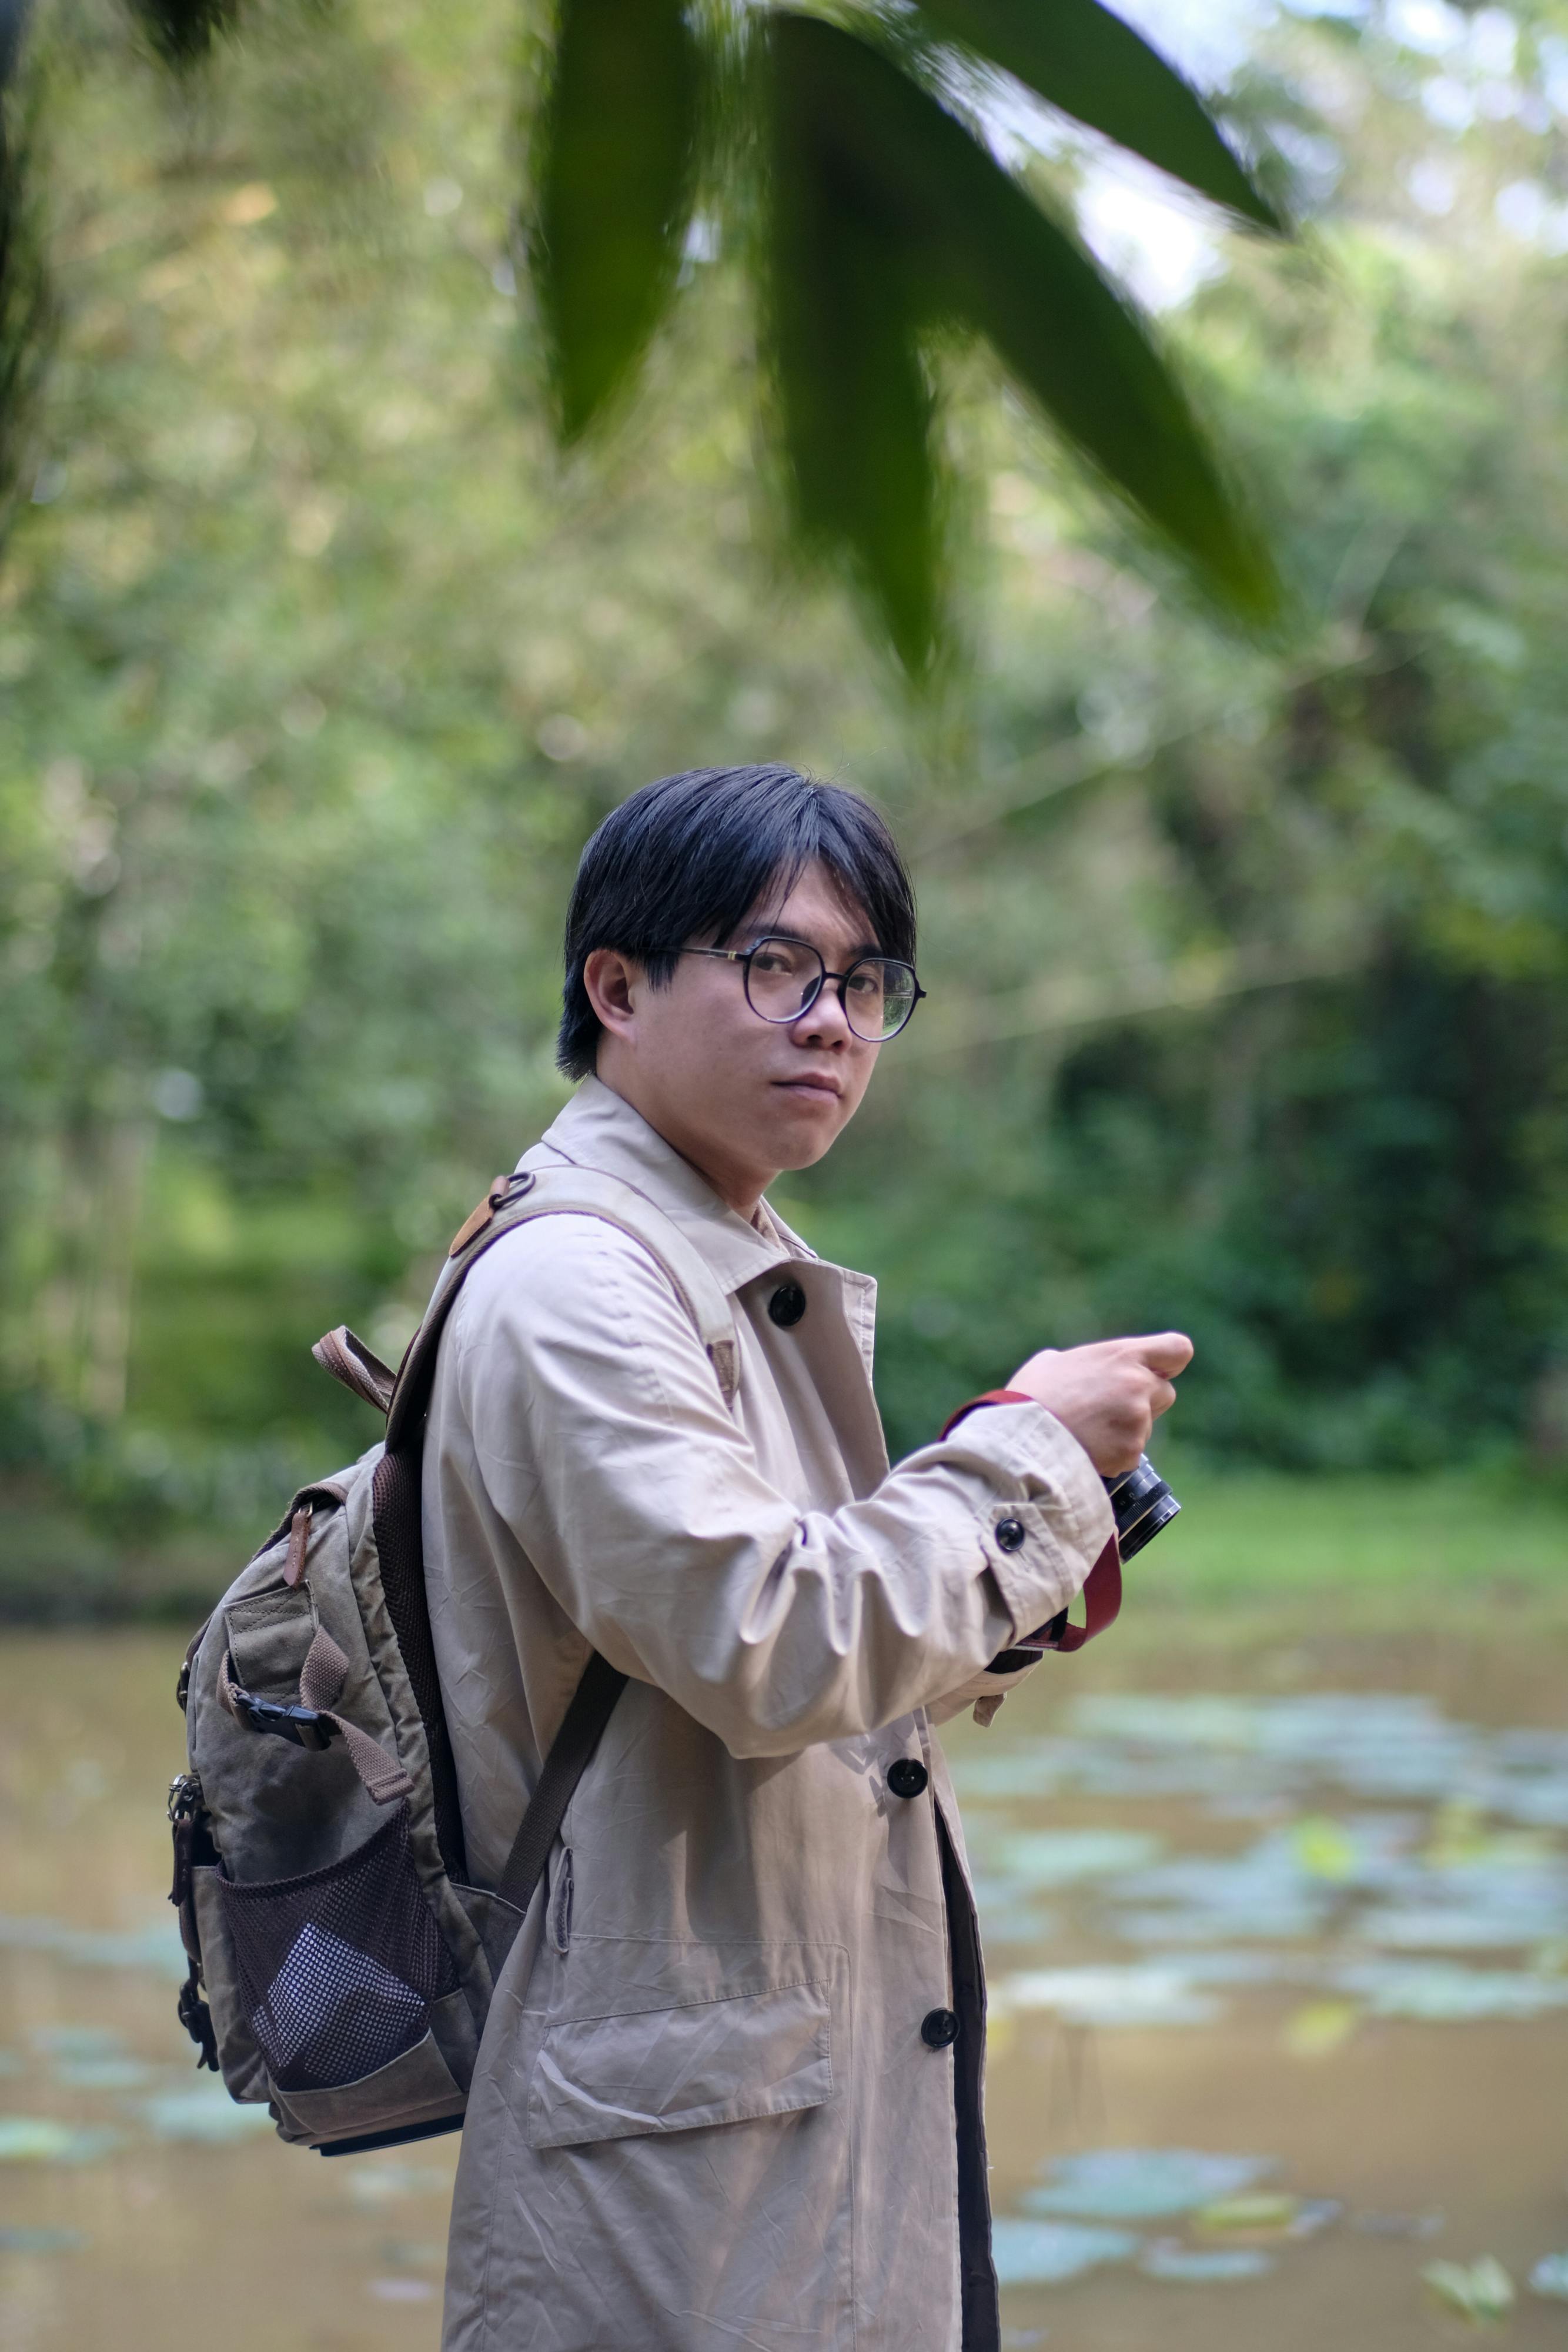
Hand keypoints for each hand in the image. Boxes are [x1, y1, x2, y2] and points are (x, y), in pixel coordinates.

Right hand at [1005, 1333, 1193, 1476]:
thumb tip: (1086, 1373)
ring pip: (1146, 1427)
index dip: (1168, 1361)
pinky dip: (1114, 1455)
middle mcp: (1137, 1385)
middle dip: (1145, 1401)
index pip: (1178, 1350)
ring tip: (1087, 1433)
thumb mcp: (1054, 1362)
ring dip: (1126, 1431)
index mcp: (1123, 1356)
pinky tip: (1086, 1450)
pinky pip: (1131, 1454)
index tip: (1154, 1370)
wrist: (1019, 1439)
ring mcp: (1137, 1421)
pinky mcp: (1131, 1452)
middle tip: (1109, 1409)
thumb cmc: (1029, 1396)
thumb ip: (1085, 1363)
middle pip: (1165, 1393)